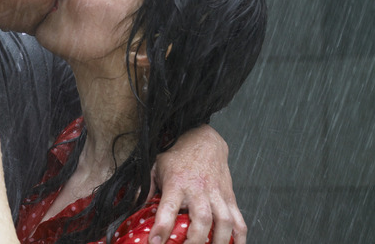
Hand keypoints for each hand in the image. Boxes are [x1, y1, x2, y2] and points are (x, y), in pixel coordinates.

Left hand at [149, 125, 245, 243]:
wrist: (204, 140)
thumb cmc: (179, 156)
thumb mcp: (156, 167)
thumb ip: (146, 188)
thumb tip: (134, 207)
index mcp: (177, 183)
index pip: (168, 207)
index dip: (162, 226)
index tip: (156, 242)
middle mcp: (198, 190)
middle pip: (201, 219)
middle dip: (195, 241)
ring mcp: (217, 194)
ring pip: (224, 221)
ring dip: (219, 241)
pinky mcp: (230, 198)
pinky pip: (239, 221)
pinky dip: (240, 238)